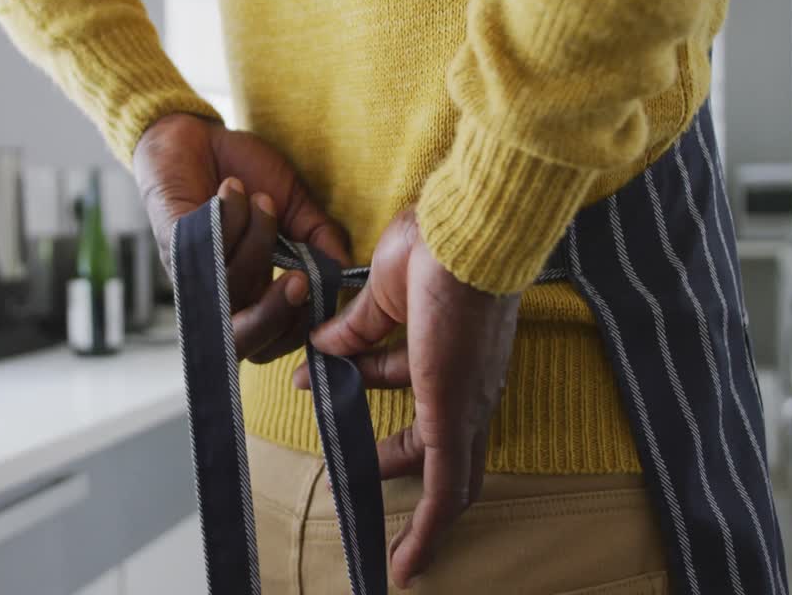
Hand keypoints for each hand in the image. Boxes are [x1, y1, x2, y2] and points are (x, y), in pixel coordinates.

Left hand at [133, 113, 350, 361]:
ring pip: (230, 286)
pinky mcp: (172, 246)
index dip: (295, 330)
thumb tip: (347, 272)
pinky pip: (205, 251)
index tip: (317, 291)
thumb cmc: (245, 173)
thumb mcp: (296, 204)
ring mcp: (193, 273)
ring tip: (259, 199)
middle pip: (241, 340)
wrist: (196, 135)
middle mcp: (219, 294)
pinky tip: (231, 189)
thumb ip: (320, 239)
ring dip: (257, 239)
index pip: (270, 343)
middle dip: (273, 314)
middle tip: (300, 278)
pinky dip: (228, 216)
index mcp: (251, 293)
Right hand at [298, 208, 519, 586]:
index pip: (418, 385)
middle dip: (396, 457)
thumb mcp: (383, 294)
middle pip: (441, 443)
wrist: (464, 231)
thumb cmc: (434, 244)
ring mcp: (467, 404)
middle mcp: (470, 384)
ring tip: (393, 549)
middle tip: (358, 468)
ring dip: (417, 512)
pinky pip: (444, 489)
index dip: (372, 388)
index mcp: (453, 349)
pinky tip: (405, 564)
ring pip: (450, 479)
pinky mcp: (455, 418)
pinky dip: (427, 529)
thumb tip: (321, 347)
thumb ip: (356, 326)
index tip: (325, 381)